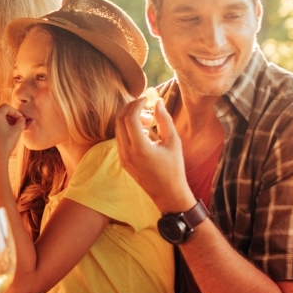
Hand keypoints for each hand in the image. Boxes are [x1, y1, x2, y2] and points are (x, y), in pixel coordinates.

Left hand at [0, 104, 25, 161]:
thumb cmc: (5, 144)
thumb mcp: (17, 131)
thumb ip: (21, 122)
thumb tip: (21, 119)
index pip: (6, 107)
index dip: (16, 112)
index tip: (21, 119)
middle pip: (0, 112)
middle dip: (10, 117)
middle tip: (18, 123)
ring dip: (4, 122)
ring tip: (13, 129)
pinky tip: (5, 135)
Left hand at [115, 95, 194, 213]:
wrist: (168, 194)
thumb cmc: (174, 168)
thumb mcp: (173, 142)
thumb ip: (164, 120)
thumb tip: (157, 102)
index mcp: (140, 148)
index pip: (129, 118)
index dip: (136, 104)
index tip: (146, 98)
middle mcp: (127, 153)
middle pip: (120, 121)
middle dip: (130, 108)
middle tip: (143, 103)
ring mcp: (122, 158)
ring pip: (118, 130)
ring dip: (128, 119)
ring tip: (146, 119)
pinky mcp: (122, 161)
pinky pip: (120, 139)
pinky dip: (128, 130)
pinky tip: (143, 131)